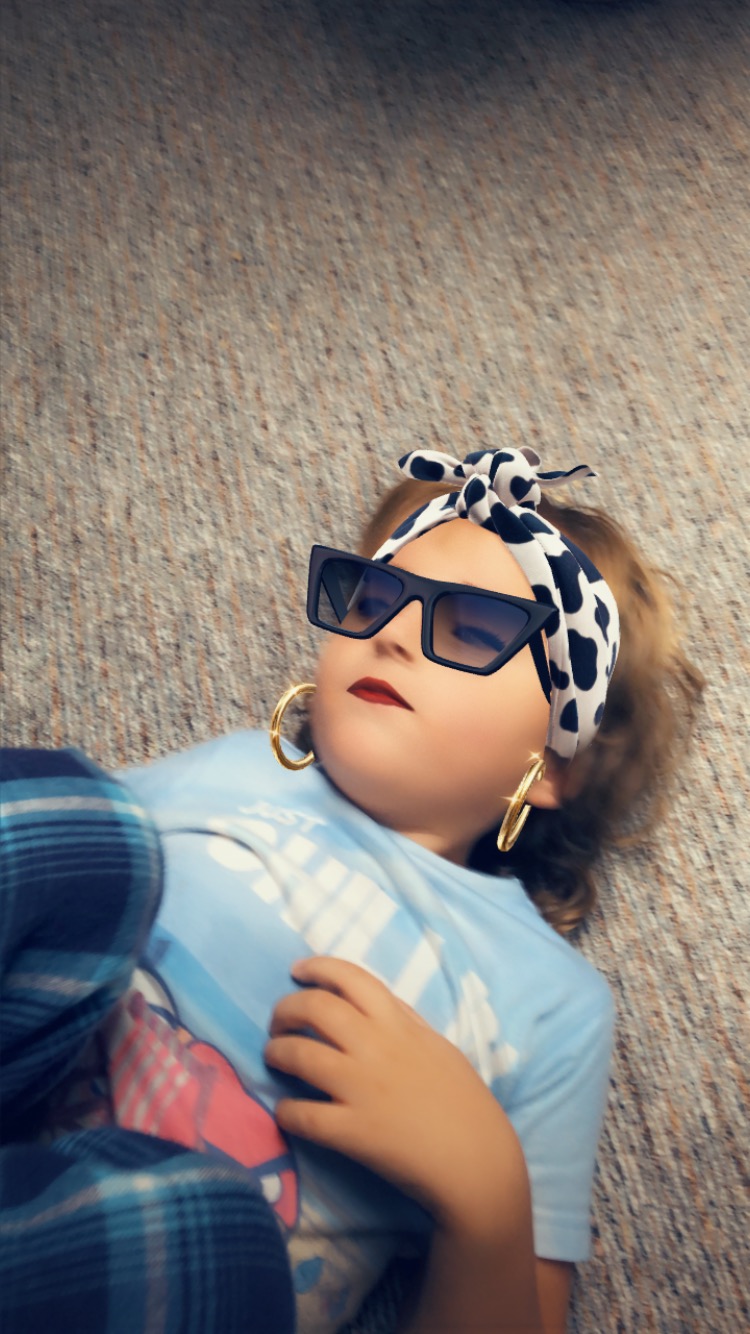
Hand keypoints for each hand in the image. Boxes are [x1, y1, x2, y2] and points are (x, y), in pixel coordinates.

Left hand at [264, 955, 526, 1233]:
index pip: (351, 978)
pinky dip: (286, 1110)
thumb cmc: (464, 1102)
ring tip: (274, 1057)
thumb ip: (404, 1021)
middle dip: (286, 1009)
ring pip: (300, 1054)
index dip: (318, 968)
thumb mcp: (438, 1045)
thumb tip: (370, 1003)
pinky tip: (286, 1111)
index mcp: (399, 1024)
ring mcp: (362, 1088)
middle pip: (315, 1008)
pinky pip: (303, 1114)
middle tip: (278, 1022)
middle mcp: (376, 1047)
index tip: (298, 970)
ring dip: (278, 1052)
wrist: (477, 1161)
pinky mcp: (352, 1131)